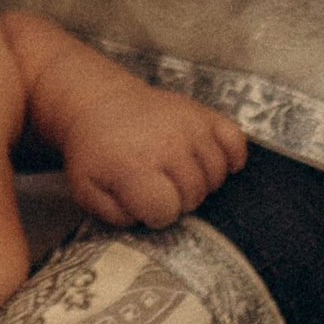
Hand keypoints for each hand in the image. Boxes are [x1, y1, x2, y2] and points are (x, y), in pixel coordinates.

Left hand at [63, 80, 245, 228]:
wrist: (101, 103)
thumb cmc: (97, 152)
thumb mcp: (87, 188)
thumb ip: (113, 214)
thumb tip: (143, 220)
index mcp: (134, 166)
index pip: (166, 211)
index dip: (156, 216)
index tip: (146, 205)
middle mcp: (166, 145)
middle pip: (194, 195)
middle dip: (178, 201)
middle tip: (162, 189)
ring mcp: (189, 126)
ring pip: (216, 174)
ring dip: (202, 183)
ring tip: (180, 176)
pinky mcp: (204, 113)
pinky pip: (235, 141)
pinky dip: (231, 157)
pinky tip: (212, 163)